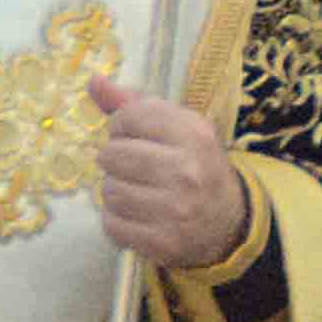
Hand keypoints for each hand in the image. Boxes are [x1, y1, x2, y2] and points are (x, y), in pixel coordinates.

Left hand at [84, 73, 251, 272]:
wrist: (228, 222)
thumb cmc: (194, 165)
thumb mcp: (177, 128)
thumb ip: (133, 104)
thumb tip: (92, 80)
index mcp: (194, 134)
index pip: (128, 117)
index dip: (122, 126)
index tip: (134, 136)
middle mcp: (187, 171)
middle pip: (112, 155)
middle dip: (115, 160)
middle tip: (132, 166)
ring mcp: (175, 210)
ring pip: (109, 192)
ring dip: (114, 190)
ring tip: (135, 191)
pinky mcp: (162, 242)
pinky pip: (112, 225)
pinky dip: (116, 220)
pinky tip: (136, 214)